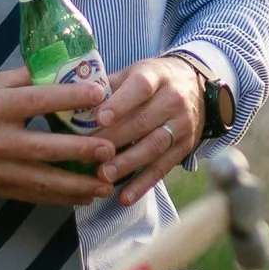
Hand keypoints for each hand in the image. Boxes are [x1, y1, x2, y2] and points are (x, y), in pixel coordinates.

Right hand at [0, 63, 113, 202]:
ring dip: (77, 185)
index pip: (38, 101)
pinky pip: (31, 195)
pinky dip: (58, 198)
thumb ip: (25, 79)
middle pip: (45, 148)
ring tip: (105, 186)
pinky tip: (81, 198)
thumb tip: (64, 69)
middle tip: (110, 150)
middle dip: (81, 151)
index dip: (70, 97)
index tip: (100, 94)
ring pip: (42, 180)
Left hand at [93, 54, 206, 207]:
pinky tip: (125, 197)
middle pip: (144, 121)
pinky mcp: (185, 147)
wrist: (195, 86)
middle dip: (115, 139)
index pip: (140, 88)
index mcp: (157, 76)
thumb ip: (107, 87)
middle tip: (90, 154)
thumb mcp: (134, 72)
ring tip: (104, 175)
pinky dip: (143, 184)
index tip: (100, 119)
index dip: (121, 104)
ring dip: (128, 163)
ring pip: (154, 146)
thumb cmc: (153, 80)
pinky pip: (163, 168)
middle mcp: (173, 100)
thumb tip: (73, 105)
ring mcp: (182, 125)